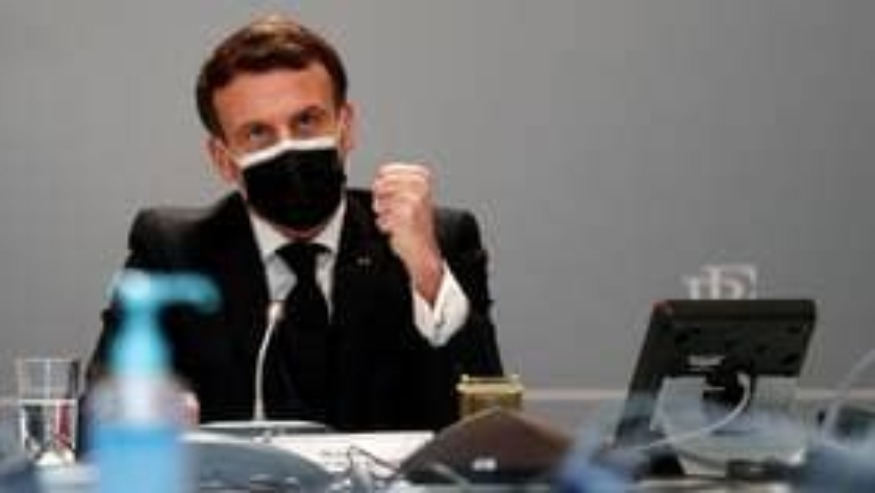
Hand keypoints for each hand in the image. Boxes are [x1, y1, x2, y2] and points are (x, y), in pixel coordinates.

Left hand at [372, 163, 443, 302]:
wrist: (423, 250)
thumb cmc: (415, 226)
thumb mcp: (409, 198)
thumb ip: (393, 184)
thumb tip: (377, 181)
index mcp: (422, 177)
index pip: (385, 170)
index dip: (380, 185)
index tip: (386, 194)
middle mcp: (421, 187)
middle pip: (380, 184)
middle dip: (380, 199)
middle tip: (390, 210)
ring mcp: (414, 200)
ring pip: (379, 200)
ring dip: (383, 212)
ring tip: (395, 220)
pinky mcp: (406, 214)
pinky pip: (381, 214)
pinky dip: (384, 224)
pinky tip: (395, 229)